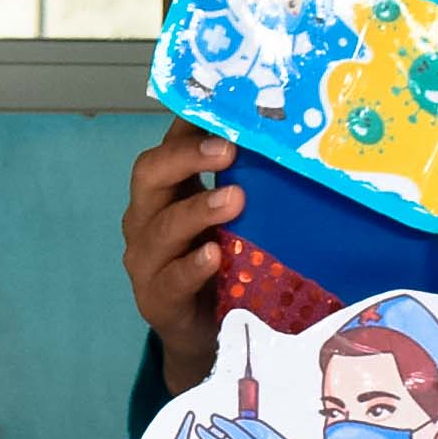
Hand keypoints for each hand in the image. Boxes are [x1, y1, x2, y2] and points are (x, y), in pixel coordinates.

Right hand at [123, 121, 241, 392]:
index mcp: (165, 191)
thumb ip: (246, 184)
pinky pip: (169, 280)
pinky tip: (214, 256)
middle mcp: (146, 218)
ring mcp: (145, 261)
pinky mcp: (155, 301)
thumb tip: (292, 139)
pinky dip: (191, 267)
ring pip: (160, 227)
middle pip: (149, 174)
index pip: (170, 143)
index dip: (189, 122)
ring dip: (197, 210)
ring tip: (234, 200)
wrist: (207, 335)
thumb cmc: (224, 266)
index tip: (223, 103)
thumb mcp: (233, 219)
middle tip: (228, 148)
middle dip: (187, 158)